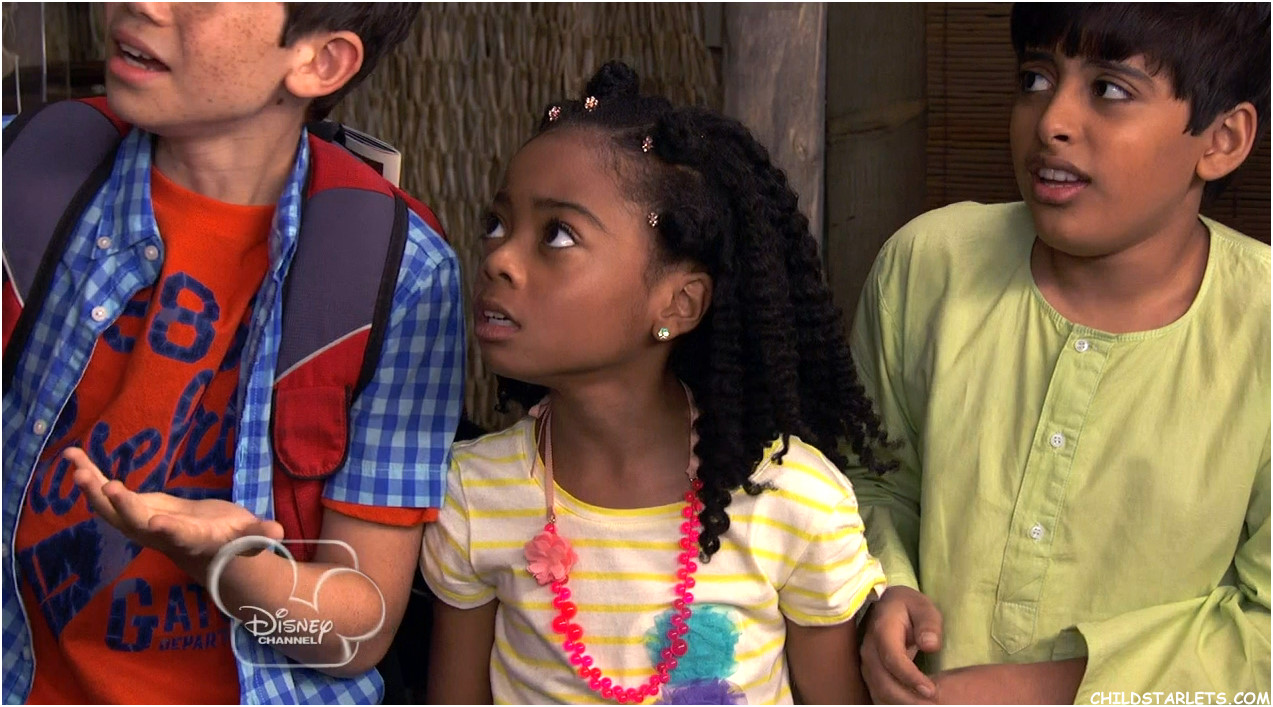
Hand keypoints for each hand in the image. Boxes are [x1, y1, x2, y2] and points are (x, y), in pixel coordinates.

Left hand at [67, 447, 283, 583]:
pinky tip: (73, 456)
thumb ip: (258, 534)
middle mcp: (157, 533)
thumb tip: (278, 532)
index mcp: (189, 538)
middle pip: (135, 523)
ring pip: (111, 510)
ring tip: (78, 467)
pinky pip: (104, 492)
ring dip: (93, 490)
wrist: (201, 548)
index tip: (155, 522)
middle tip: (107, 486)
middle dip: (121, 505)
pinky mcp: (130, 507)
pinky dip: (89, 475)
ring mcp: (138, 521)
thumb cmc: (228, 538)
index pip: (178, 536)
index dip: (167, 530)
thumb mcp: (246, 535)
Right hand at [861, 585, 943, 703]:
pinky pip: (879, 693)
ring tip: (926, 706)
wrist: (885, 606)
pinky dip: (895, 703)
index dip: (910, 677)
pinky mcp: (870, 673)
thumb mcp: (922, 607)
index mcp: (882, 631)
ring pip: (879, 691)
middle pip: (883, 681)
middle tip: (933, 706)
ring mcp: (867, 663)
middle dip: (907, 699)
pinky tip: (914, 704)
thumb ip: (928, 623)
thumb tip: (930, 645)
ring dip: (901, 703)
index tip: (931, 690)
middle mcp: (869, 649)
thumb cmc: (908, 607)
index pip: (893, 659)